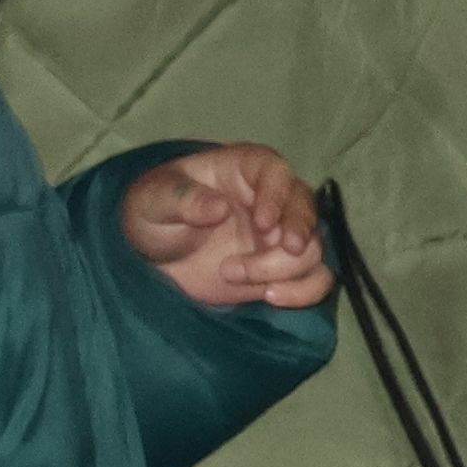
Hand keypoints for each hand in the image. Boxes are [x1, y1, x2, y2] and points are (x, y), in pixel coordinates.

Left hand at [123, 142, 334, 310]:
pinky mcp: (282, 270)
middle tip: (282, 249)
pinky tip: (272, 297)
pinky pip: (314, 278)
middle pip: (304, 207)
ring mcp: (280, 236)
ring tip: (235, 276)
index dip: (277, 195)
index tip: (263, 222)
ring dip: (286, 266)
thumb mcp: (154, 200)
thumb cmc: (154, 212)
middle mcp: (272, 198)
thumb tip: (219, 207)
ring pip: (313, 246)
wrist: (152, 255)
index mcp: (244, 169)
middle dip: (297, 231)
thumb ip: (182, 199)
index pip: (275, 170)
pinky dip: (304, 290)